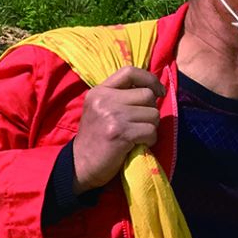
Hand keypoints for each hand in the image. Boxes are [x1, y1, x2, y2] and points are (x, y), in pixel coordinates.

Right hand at [72, 67, 161, 192]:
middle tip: (141, 124)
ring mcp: (111, 116)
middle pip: (147, 95)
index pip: (130, 71)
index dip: (149, 79)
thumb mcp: (101, 110)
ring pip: (153, 114)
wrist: (80, 166)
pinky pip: (151, 131)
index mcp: (99, 91)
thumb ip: (120, 97)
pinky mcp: (120, 133)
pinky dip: (150, 140)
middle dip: (151, 111)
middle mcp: (104, 100)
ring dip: (151, 127)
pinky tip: (138, 145)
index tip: (157, 92)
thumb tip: (154, 90)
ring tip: (137, 136)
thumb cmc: (96, 139)